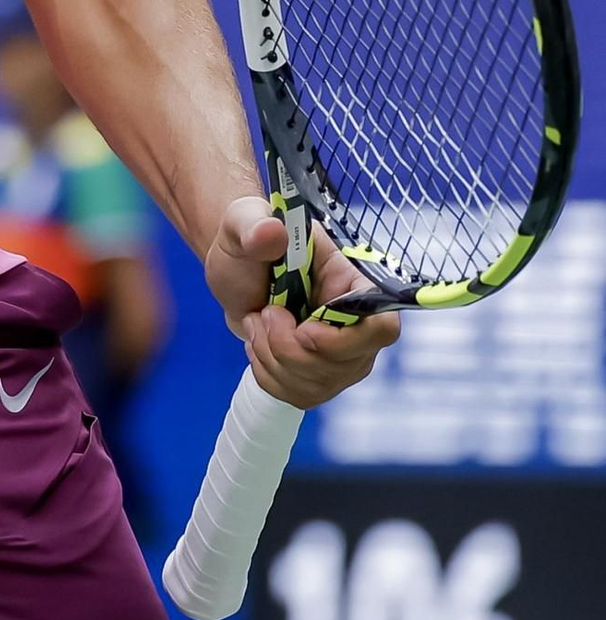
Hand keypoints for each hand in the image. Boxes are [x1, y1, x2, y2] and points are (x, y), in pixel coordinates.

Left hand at [206, 194, 399, 408]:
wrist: (236, 274)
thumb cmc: (247, 242)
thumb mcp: (242, 223)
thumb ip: (254, 224)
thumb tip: (270, 231)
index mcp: (354, 283)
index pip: (383, 328)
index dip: (344, 341)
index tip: (302, 329)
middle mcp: (358, 324)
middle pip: (348, 365)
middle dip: (291, 349)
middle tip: (265, 314)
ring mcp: (342, 355)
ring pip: (319, 384)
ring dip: (273, 358)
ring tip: (257, 322)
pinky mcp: (319, 375)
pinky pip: (299, 396)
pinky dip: (268, 375)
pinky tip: (259, 345)